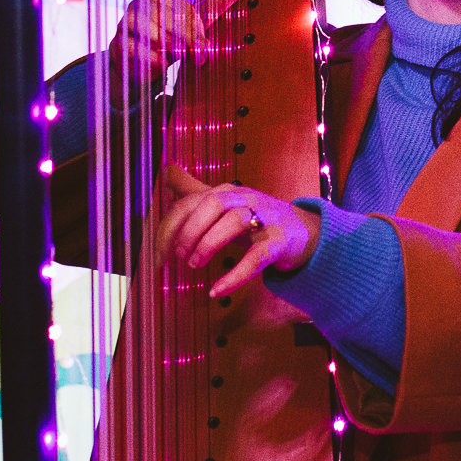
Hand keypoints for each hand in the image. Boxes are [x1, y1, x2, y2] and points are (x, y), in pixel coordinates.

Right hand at [111, 0, 249, 86]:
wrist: (141, 64)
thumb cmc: (172, 38)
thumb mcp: (196, 21)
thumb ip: (219, 1)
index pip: (182, 9)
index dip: (196, 30)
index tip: (205, 45)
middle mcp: (140, 4)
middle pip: (166, 20)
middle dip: (186, 40)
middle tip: (199, 56)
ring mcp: (125, 23)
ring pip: (149, 33)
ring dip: (168, 49)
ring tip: (177, 58)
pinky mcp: (117, 44)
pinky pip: (135, 50)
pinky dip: (151, 59)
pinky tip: (161, 65)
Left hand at [155, 166, 321, 297]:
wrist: (302, 231)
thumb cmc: (256, 217)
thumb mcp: (224, 202)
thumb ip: (194, 190)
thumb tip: (167, 170)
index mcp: (226, 191)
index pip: (191, 201)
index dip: (170, 227)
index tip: (159, 253)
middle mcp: (245, 199)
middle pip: (213, 203)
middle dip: (189, 230)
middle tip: (178, 256)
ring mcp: (264, 219)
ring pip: (234, 222)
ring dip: (209, 244)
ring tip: (194, 265)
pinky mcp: (278, 243)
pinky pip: (256, 257)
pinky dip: (235, 275)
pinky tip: (217, 290)